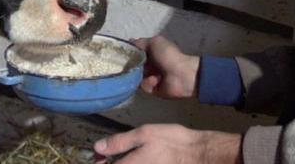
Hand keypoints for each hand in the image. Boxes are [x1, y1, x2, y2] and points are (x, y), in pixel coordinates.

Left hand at [93, 124, 241, 163]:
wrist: (197, 154)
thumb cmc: (171, 141)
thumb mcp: (144, 134)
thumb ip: (119, 142)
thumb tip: (97, 147)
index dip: (99, 163)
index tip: (100, 156)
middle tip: (109, 157)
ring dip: (123, 163)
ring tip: (123, 158)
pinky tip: (138, 160)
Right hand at [132, 36, 199, 99]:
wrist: (182, 75)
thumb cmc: (169, 55)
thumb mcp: (155, 42)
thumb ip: (141, 42)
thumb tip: (129, 42)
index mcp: (151, 52)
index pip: (134, 53)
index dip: (127, 53)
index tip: (119, 54)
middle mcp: (149, 64)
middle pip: (132, 65)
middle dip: (129, 65)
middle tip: (126, 65)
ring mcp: (150, 77)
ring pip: (135, 76)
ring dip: (140, 74)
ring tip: (146, 72)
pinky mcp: (152, 89)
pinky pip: (143, 86)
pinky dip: (148, 82)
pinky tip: (156, 80)